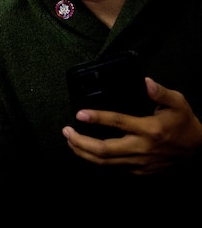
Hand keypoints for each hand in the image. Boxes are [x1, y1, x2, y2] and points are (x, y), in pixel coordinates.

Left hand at [62, 78, 201, 174]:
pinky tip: (86, 151)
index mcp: (149, 129)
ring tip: (70, 140)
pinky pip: (113, 167)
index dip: (97, 118)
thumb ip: (161, 92)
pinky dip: (96, 160)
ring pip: (104, 162)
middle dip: (80, 141)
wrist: (199, 149)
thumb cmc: (185, 124)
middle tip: (66, 131)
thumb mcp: (178, 103)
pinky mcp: (139, 171)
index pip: (118, 122)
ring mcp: (139, 162)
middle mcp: (141, 147)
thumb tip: (145, 82)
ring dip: (83, 152)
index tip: (79, 114)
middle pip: (103, 149)